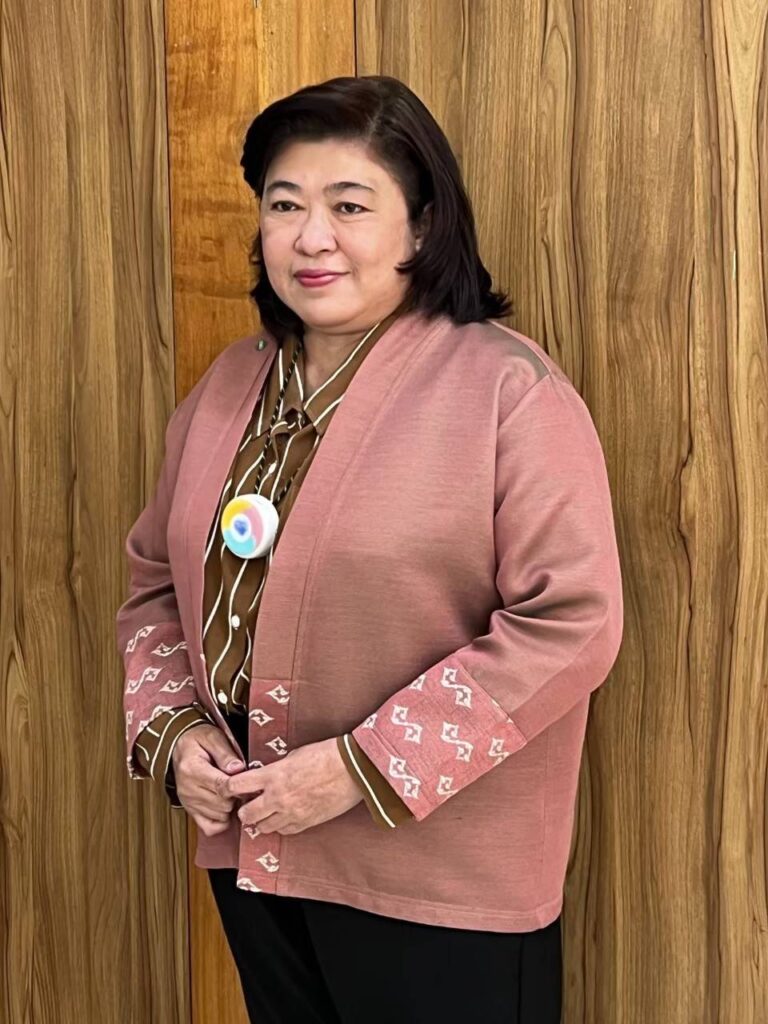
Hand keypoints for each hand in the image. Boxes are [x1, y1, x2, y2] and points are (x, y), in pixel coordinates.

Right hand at [171, 724, 244, 836]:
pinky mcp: (191, 811)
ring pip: (220, 816)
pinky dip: (222, 820)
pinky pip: (210, 827)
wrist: (180, 748)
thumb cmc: (197, 741)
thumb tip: (238, 769)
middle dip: (236, 795)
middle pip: (223, 804)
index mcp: (191, 769)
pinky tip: (226, 806)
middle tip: (240, 784)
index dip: (238, 785)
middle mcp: (187, 789)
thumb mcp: (212, 736)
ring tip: (231, 791)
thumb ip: (226, 753)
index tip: (246, 780)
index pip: (221, 786)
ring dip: (230, 806)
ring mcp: (188, 802)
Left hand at [220, 737, 363, 835]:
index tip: (231, 788)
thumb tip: (269, 775)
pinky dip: (280, 826)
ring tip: (267, 812)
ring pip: (264, 827)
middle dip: (245, 810)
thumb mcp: (295, 754)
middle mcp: (278, 797)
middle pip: (247, 814)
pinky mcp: (306, 823)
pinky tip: (285, 817)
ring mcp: (292, 813)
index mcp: (274, 775)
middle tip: (248, 804)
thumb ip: (278, 768)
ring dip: (262, 820)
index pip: (237, 786)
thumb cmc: (327, 755)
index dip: (230, 788)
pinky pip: (284, 831)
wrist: (353, 768)